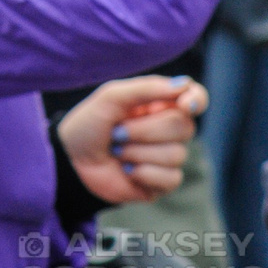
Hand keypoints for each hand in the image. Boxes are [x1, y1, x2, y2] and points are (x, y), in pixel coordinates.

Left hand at [57, 76, 205, 203]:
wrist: (71, 158)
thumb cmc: (90, 124)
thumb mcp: (110, 98)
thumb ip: (145, 89)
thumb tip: (183, 85)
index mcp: (159, 104)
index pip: (195, 98)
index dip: (196, 100)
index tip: (184, 104)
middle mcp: (169, 129)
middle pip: (184, 127)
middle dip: (144, 130)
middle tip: (117, 132)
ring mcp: (168, 156)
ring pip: (176, 154)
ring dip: (137, 152)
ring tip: (117, 151)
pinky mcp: (163, 182)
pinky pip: (170, 178)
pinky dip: (142, 173)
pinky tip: (126, 170)